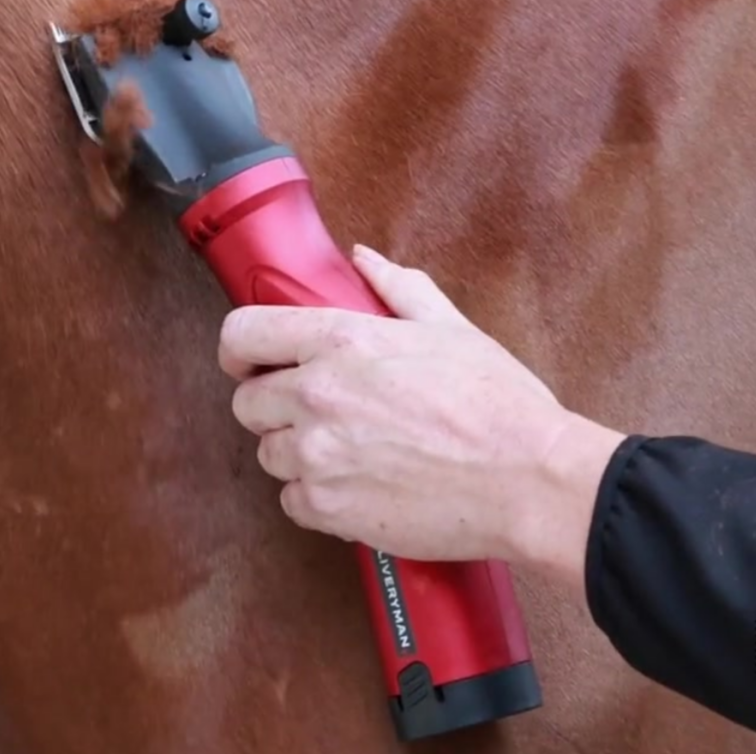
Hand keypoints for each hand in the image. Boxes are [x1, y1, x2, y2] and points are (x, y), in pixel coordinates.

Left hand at [218, 245, 623, 577]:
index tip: (248, 360)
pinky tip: (358, 485)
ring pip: (268, 454)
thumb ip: (397, 287)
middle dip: (275, 405)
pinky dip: (317, 497)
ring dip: (298, 452)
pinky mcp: (329, 509)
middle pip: (247, 402)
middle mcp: (317, 395)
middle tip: (317, 411)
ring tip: (350, 451)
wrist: (529, 480)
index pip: (242, 333)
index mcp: (340, 341)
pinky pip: (292, 501)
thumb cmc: (497, 404)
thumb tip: (363, 260)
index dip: (238, 348)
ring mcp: (318, 456)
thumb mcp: (449, 328)